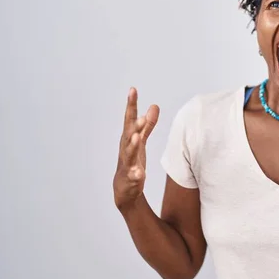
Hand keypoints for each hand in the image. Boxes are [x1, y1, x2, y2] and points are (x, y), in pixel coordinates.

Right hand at [113, 87, 159, 210]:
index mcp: (128, 138)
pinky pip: (133, 175)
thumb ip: (147, 125)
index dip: (131, 104)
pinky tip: (139, 173)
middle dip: (134, 123)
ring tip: (137, 137)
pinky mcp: (130, 178)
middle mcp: (125, 149)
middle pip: (128, 133)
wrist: (124, 189)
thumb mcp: (141, 141)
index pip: (130, 119)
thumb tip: (154, 106)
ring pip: (129, 153)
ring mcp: (127, 163)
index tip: (132, 89)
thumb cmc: (132, 161)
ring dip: (132, 145)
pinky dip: (135, 173)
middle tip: (140, 114)